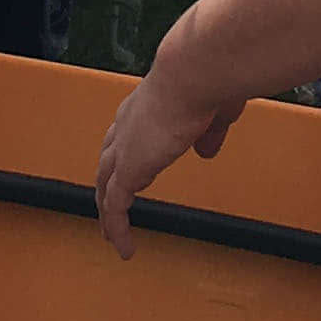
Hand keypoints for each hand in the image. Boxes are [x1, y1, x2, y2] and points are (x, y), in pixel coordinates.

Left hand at [94, 50, 245, 258]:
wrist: (195, 73)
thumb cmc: (209, 79)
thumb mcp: (215, 111)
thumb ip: (210, 133)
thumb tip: (207, 152)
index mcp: (147, 105)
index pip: (129, 132)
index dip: (130, 151)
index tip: (136, 169)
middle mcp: (128, 123)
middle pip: (108, 159)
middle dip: (108, 182)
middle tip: (110, 203)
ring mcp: (124, 147)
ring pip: (105, 185)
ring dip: (106, 210)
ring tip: (110, 234)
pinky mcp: (128, 168)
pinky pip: (115, 206)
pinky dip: (117, 228)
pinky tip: (123, 247)